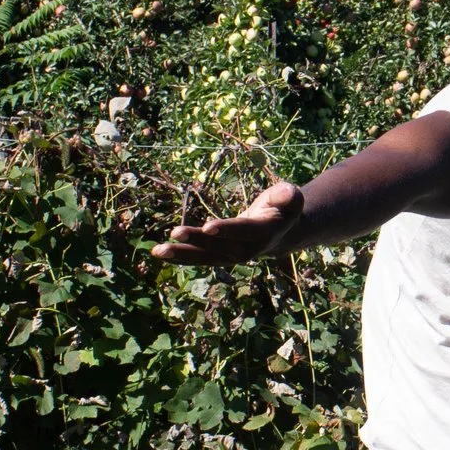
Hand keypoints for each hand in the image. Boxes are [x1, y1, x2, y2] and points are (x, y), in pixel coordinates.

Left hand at [152, 181, 302, 264]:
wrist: (281, 233)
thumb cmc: (283, 208)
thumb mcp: (291, 198)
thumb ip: (288, 195)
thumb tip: (287, 191)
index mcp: (264, 233)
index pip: (243, 232)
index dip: (227, 230)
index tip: (208, 226)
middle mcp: (247, 250)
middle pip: (219, 247)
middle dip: (196, 242)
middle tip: (174, 233)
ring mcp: (232, 256)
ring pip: (205, 257)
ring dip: (182, 254)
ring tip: (158, 251)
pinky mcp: (220, 256)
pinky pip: (200, 258)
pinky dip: (181, 256)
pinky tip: (160, 252)